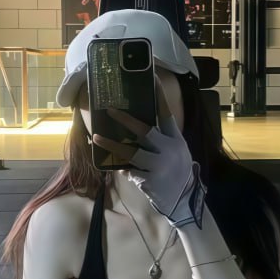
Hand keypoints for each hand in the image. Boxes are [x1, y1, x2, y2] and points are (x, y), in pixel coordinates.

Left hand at [92, 78, 200, 225]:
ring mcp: (159, 165)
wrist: (182, 200)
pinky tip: (112, 165)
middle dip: (126, 120)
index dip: (159, 95)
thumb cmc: (175, 171)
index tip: (153, 78)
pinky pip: (129, 169)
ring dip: (112, 145)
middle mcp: (169, 150)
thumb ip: (160, 139)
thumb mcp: (175, 151)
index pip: (166, 113)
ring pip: (131, 152)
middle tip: (110, 110)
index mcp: (175, 139)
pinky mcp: (149, 179)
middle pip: (145, 130)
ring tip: (97, 137)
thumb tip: (135, 124)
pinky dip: (120, 166)